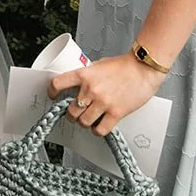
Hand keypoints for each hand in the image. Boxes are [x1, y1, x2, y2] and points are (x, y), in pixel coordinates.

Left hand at [50, 54, 164, 135]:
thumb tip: (78, 85)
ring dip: (84, 123)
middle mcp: (91, 89)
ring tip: (89, 119)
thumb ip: (88, 75)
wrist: (143, 68)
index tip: (53, 95)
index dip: (52, 92)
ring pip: (83, 122)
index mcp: (84, 75)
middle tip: (75, 113)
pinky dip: (97, 130)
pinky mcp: (116, 113)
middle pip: (71, 111)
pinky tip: (99, 126)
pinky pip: (100, 130)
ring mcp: (103, 102)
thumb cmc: (124, 66)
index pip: (58, 84)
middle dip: (71, 115)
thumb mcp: (99, 65)